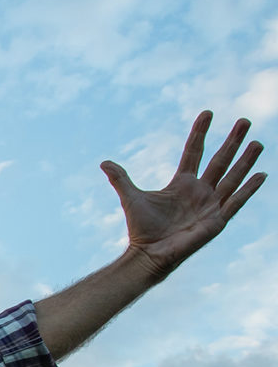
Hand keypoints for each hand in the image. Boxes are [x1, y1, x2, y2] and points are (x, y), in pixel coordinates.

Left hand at [101, 111, 265, 278]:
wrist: (148, 254)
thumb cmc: (141, 229)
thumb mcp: (131, 198)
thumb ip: (121, 179)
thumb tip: (104, 162)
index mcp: (181, 183)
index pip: (194, 152)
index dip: (200, 133)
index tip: (208, 112)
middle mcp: (199, 191)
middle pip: (220, 160)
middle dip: (232, 141)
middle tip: (245, 120)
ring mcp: (210, 205)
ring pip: (232, 178)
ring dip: (245, 161)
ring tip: (258, 143)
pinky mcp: (216, 220)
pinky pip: (236, 202)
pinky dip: (249, 189)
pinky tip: (261, 175)